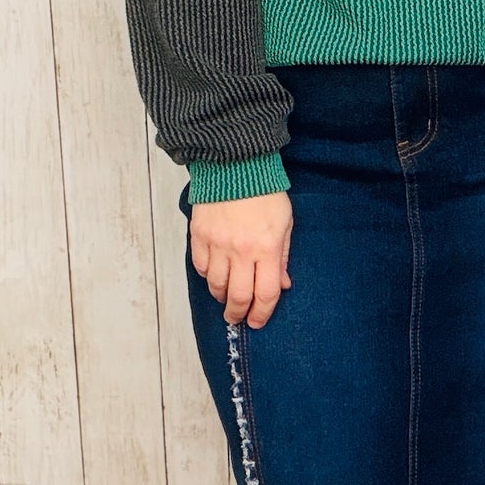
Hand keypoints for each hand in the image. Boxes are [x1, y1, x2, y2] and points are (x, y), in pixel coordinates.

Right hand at [189, 190, 293, 327]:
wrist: (235, 163)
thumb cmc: (265, 192)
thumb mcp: (284, 223)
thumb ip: (282, 257)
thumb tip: (281, 285)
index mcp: (267, 248)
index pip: (265, 294)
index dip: (262, 314)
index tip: (257, 321)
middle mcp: (241, 250)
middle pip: (237, 297)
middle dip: (237, 314)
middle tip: (237, 318)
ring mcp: (217, 243)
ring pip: (216, 285)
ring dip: (221, 296)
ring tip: (226, 297)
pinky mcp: (199, 235)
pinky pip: (201, 267)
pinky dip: (208, 276)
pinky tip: (215, 275)